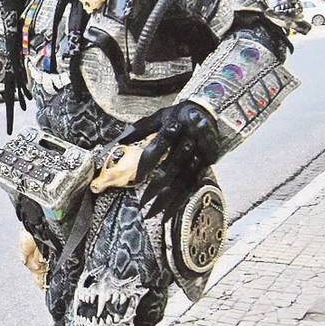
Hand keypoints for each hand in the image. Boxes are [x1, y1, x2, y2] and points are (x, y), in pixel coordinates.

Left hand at [119, 101, 220, 218]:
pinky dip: (181, 200)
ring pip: (184, 179)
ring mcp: (200, 152)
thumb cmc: (176, 116)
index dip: (148, 163)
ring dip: (168, 199)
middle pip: (173, 166)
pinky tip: (169, 213)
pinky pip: (194, 185)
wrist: (209, 111)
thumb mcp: (157, 117)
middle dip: (157, 187)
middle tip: (142, 204)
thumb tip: (115, 144)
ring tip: (153, 214)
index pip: (159, 146)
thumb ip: (137, 130)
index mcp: (174, 125)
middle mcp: (189, 138)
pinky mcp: (207, 163)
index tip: (136, 180)